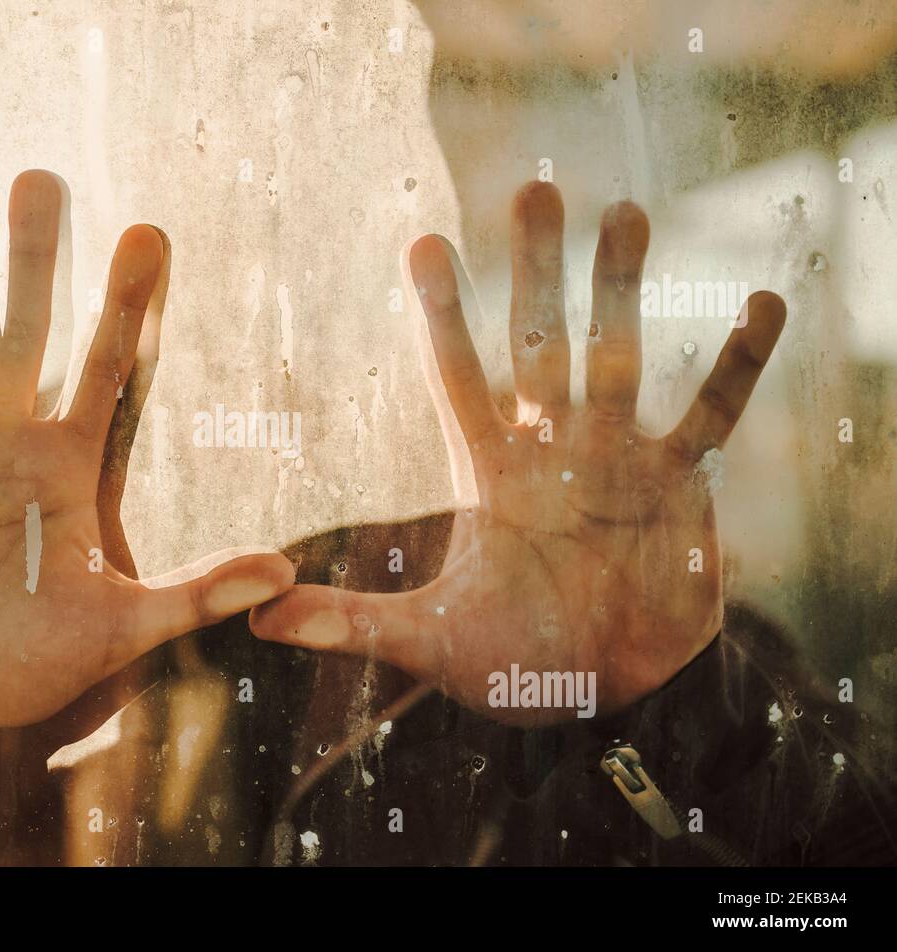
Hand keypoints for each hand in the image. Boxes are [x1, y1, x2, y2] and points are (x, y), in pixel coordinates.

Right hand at [0, 171, 293, 782]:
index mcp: (70, 466)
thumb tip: (284, 574)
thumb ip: (192, 596)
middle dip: (39, 260)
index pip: (107, 367)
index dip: (127, 304)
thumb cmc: (24, 670)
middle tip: (45, 180)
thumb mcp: (114, 632)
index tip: (149, 233)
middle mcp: (8, 439)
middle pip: (29, 331)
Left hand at [250, 182, 784, 723]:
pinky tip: (759, 304)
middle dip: (537, 272)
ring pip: (620, 356)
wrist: (606, 699)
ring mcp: (617, 459)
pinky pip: (713, 414)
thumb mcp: (428, 644)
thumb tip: (254, 622)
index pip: (457, 379)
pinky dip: (737, 367)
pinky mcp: (680, 484)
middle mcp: (551, 449)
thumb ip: (351, 624)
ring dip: (622, 290)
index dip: (442, 315)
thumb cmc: (516, 667)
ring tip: (624, 212)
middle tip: (534, 190)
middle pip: (540, 343)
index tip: (421, 243)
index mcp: (488, 474)